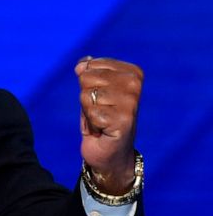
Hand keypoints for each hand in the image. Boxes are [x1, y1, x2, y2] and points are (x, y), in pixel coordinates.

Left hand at [74, 56, 142, 193]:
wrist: (110, 151)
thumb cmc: (101, 117)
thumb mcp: (91, 89)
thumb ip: (86, 72)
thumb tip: (81, 64)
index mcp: (131, 72)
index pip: (89, 66)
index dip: (87, 85)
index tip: (100, 98)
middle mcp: (134, 84)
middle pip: (86, 78)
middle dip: (86, 98)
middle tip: (100, 111)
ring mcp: (131, 102)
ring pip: (86, 96)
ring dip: (88, 111)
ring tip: (101, 120)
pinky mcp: (124, 120)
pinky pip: (91, 113)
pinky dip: (92, 124)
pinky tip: (103, 130)